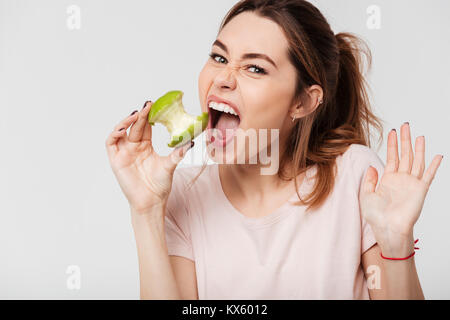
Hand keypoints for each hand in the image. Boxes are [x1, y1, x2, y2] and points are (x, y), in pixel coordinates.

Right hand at [105, 102, 193, 214]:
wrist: (151, 202)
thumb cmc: (159, 186)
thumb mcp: (170, 165)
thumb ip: (178, 152)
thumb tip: (191, 141)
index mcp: (145, 146)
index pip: (145, 126)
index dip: (148, 115)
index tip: (155, 105)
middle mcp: (133, 147)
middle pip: (134, 126)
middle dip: (140, 115)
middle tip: (148, 105)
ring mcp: (124, 153)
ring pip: (120, 131)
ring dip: (126, 121)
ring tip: (136, 114)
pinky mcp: (116, 160)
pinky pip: (111, 143)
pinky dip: (115, 134)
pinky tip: (123, 128)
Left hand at [359, 123, 442, 255]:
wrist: (387, 229)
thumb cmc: (376, 216)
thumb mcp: (366, 195)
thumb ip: (369, 180)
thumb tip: (371, 166)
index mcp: (387, 179)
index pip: (391, 157)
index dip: (392, 144)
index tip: (392, 131)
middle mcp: (401, 179)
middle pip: (404, 155)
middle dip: (404, 140)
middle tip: (405, 126)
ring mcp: (411, 184)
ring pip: (416, 161)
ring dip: (418, 148)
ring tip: (419, 135)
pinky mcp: (420, 190)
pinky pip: (428, 175)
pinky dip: (433, 166)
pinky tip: (437, 155)